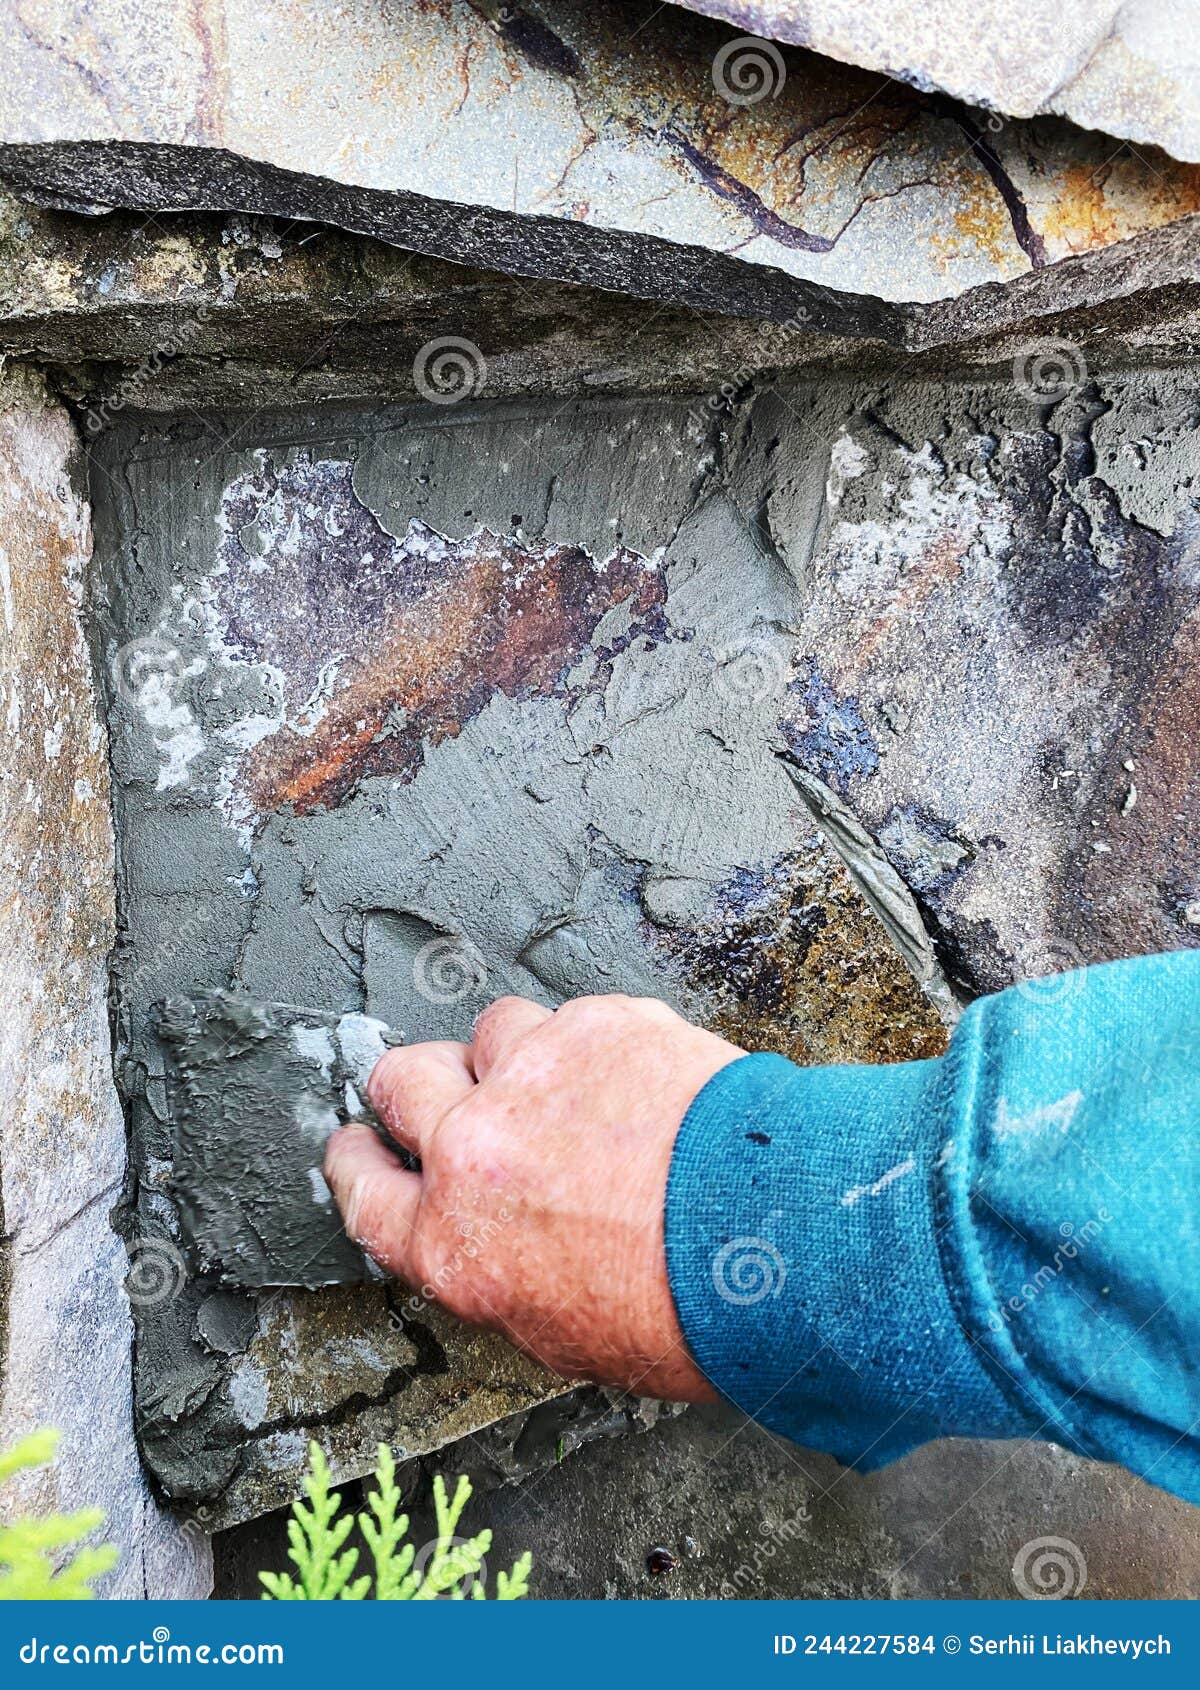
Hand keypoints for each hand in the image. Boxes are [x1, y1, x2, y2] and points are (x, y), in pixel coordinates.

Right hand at [323, 994, 741, 1399]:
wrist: (777, 1239)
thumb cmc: (689, 1309)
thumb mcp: (561, 1334)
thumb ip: (502, 1271)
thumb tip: (500, 1240)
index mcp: (455, 1244)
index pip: (361, 1189)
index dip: (358, 1160)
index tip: (361, 1145)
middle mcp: (475, 1152)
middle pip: (399, 1081)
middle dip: (418, 1086)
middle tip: (451, 1092)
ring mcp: (531, 1079)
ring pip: (490, 1031)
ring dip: (518, 1055)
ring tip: (570, 1085)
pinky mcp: (595, 1027)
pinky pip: (572, 1016)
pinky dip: (595, 1040)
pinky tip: (635, 1075)